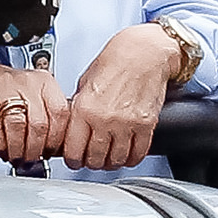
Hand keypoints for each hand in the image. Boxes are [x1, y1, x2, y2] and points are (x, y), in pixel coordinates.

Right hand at [0, 63, 68, 163]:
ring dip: (17, 149)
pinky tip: (0, 149)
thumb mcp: (32, 96)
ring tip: (15, 157)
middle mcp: (25, 79)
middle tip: (31, 159)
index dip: (56, 139)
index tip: (51, 152)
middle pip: (39, 123)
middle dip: (35, 149)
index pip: (60, 113)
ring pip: (17, 124)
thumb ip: (48, 116)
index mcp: (44, 81)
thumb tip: (61, 148)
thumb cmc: (5, 90)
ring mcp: (2, 82)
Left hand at [64, 24, 175, 169]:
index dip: (71, 159)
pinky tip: (126, 155)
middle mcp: (105, 119)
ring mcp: (127, 124)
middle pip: (95, 159)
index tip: (73, 160)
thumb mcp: (84, 82)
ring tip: (107, 159)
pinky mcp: (147, 126)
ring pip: (116, 160)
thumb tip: (72, 126)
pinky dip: (131, 159)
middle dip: (90, 163)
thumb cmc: (114, 62)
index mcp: (85, 107)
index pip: (73, 149)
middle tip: (89, 160)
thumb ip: (79, 106)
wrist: (143, 53)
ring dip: (110, 163)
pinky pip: (138, 154)